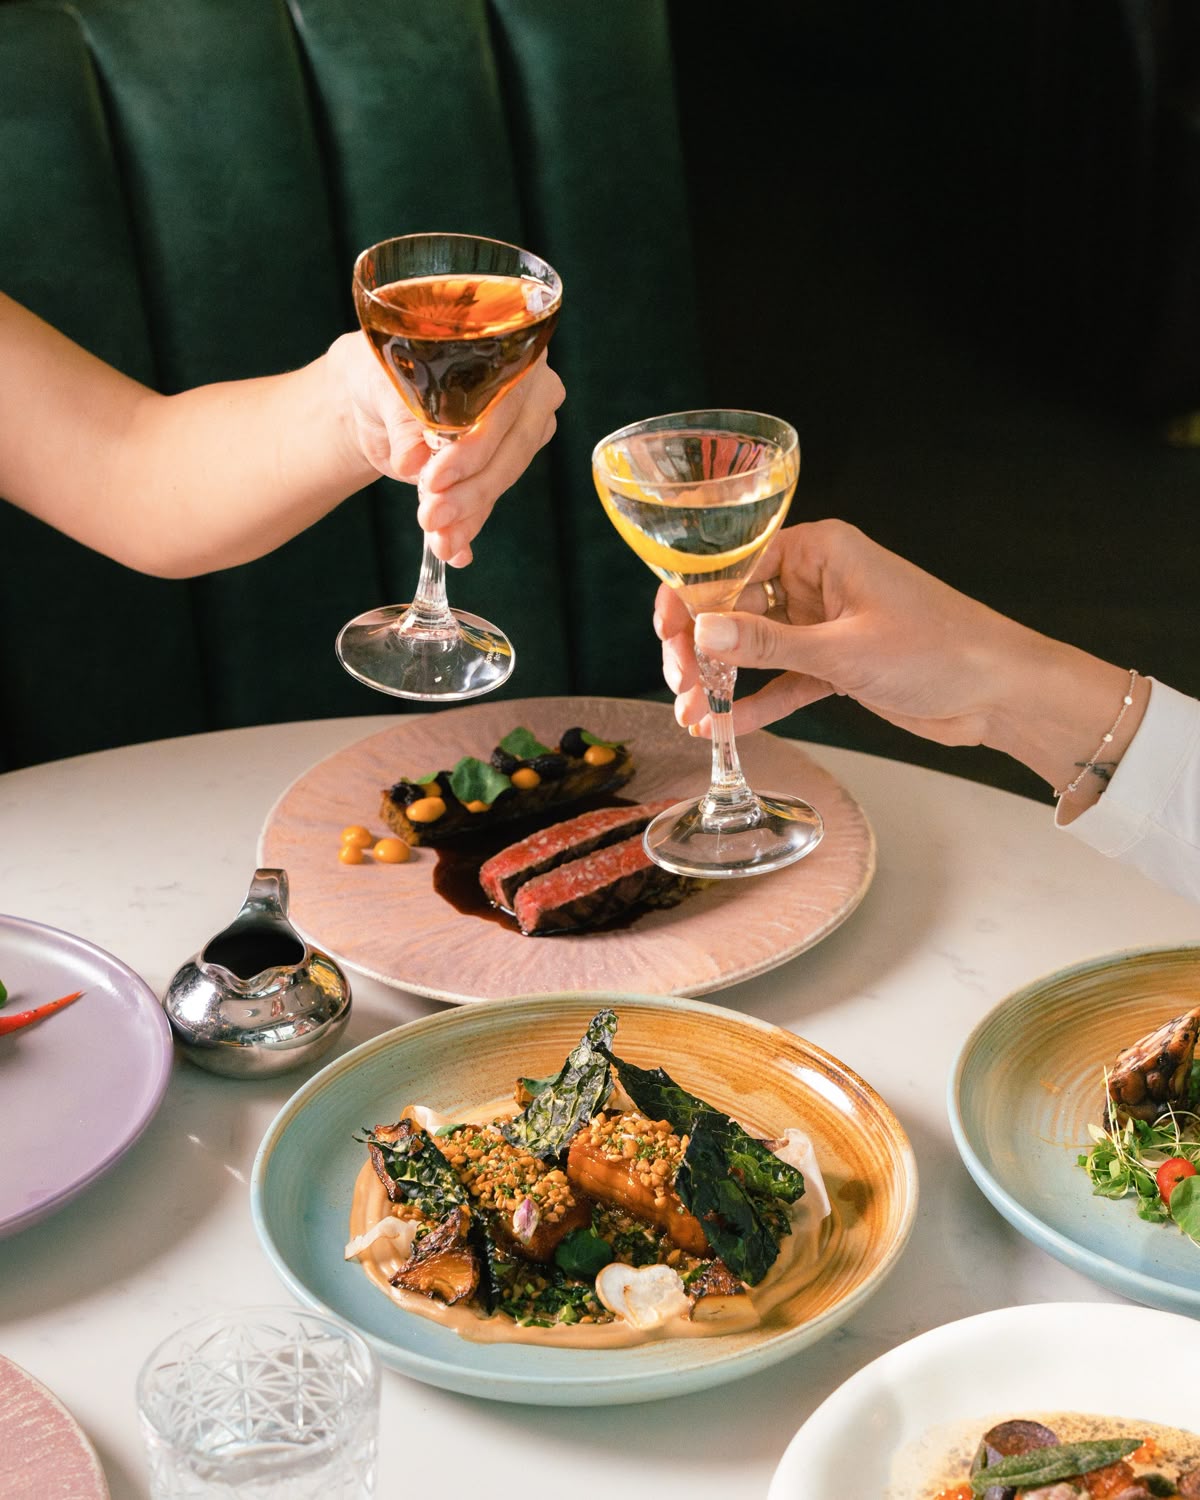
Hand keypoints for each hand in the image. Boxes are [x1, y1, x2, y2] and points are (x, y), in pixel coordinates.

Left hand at [330, 333, 563, 565]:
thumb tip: (412, 460)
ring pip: (501, 478)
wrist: (373, 394)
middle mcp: (526, 388)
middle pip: (510, 449)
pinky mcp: (501, 463)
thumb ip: (403, 419)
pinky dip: (469, 526)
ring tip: (437, 540)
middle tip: (431, 517)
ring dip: (469, 515)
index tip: (434, 477)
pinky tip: (454, 550)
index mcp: (507, 349)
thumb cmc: (383, 368)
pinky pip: (491, 498)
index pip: (501, 405)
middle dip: (470, 491)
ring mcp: (521, 428)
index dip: (472, 447)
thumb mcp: (384, 382)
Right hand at [656, 518, 1037, 746]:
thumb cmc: (940, 650)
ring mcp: (824, 624)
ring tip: (688, 712)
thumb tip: (703, 634)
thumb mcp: (844, 649)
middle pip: (735, 606)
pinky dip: (754, 703)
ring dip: (721, 680)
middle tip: (681, 683)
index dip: (693, 598)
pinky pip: (780, 680)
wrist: (1000, 694)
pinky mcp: (834, 664)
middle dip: (702, 646)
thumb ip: (768, 643)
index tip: (666, 634)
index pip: (735, 564)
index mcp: (822, 550)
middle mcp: (817, 580)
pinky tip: (720, 727)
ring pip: (753, 648)